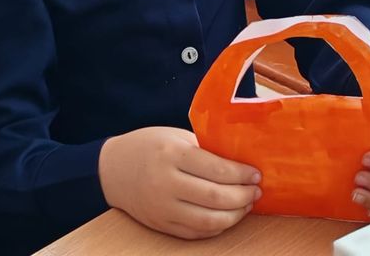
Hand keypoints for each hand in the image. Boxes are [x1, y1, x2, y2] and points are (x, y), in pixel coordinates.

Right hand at [99, 126, 261, 238]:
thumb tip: (238, 161)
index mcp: (172, 154)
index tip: (256, 173)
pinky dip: (216, 227)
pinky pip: (196, 233)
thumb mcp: (174, 136)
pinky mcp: (161, 225)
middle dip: (243, 195)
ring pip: (208, 221)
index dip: (241, 174)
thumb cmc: (148, 146)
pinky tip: (227, 216)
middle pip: (215, 196)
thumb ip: (203, 149)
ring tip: (246, 204)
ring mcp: (163, 207)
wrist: (112, 169)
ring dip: (234, 215)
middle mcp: (166, 182)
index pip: (216, 168)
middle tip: (256, 190)